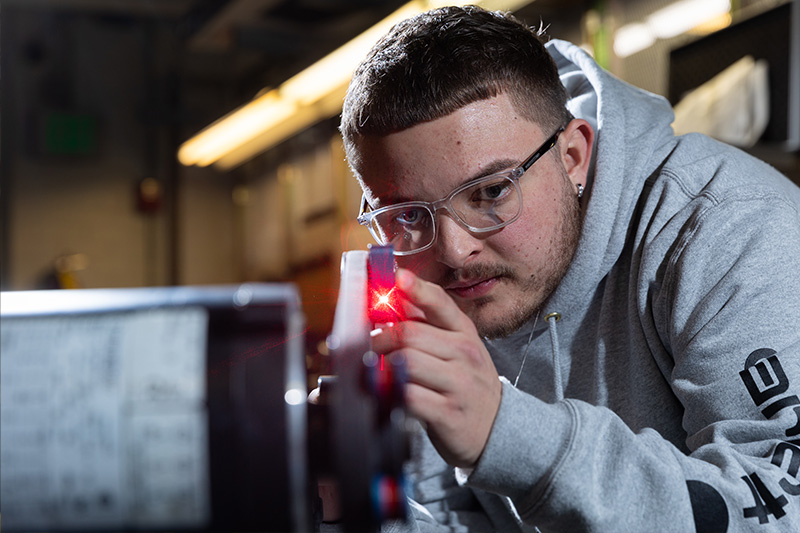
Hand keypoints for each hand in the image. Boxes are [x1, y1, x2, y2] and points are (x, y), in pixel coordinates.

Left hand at [371, 268, 501, 467]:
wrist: (498, 430)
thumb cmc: (467, 384)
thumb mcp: (457, 349)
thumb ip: (428, 325)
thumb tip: (396, 296)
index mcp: (464, 333)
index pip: (440, 303)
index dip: (416, 288)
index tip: (397, 278)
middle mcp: (465, 354)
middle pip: (410, 334)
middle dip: (381, 338)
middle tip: (371, 346)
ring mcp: (459, 384)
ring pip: (407, 363)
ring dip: (383, 366)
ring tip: (377, 371)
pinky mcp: (449, 413)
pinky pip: (409, 396)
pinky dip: (391, 394)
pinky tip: (388, 394)